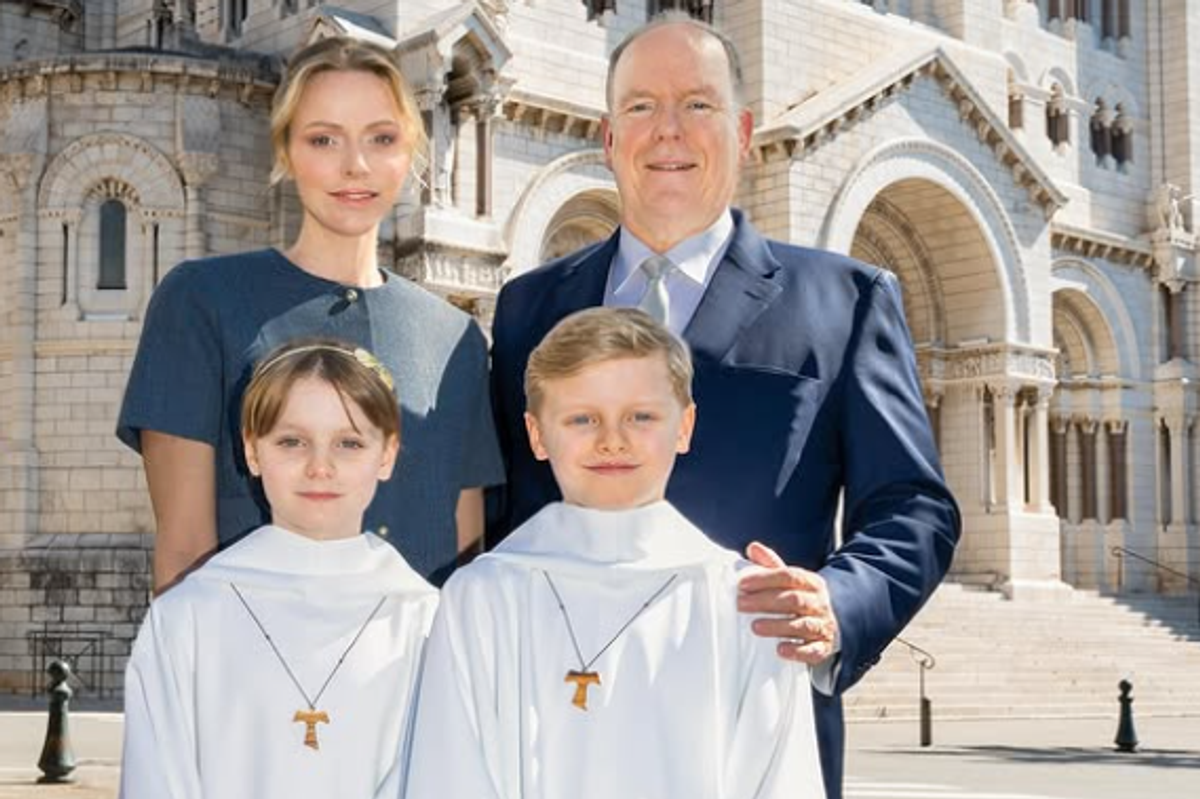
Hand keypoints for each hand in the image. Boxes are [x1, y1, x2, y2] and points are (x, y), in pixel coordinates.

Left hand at [738, 541, 837, 664]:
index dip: (765, 579)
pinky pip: (813, 650)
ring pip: (803, 625)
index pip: (789, 576)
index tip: (742, 583)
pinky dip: (797, 651)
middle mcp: (819, 603)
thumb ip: (772, 564)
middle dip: (765, 602)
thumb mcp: (791, 580)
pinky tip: (780, 650)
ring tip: (755, 627)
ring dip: (778, 626)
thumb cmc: (803, 598)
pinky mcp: (823, 647)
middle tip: (741, 604)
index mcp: (811, 582)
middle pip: (794, 600)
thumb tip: (753, 547)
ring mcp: (823, 625)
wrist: (833, 621)